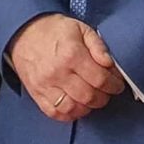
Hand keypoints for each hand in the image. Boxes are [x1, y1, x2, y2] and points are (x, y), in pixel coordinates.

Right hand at [7, 13, 125, 121]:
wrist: (25, 33)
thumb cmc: (55, 30)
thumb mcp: (82, 29)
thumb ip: (98, 46)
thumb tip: (110, 63)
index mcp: (72, 54)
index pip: (99, 79)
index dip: (114, 84)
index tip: (118, 84)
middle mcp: (58, 73)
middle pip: (88, 96)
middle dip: (104, 97)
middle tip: (108, 92)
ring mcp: (45, 86)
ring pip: (72, 108)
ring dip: (88, 108)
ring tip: (94, 99)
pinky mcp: (36, 94)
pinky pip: (54, 113)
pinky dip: (69, 114)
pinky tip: (78, 107)